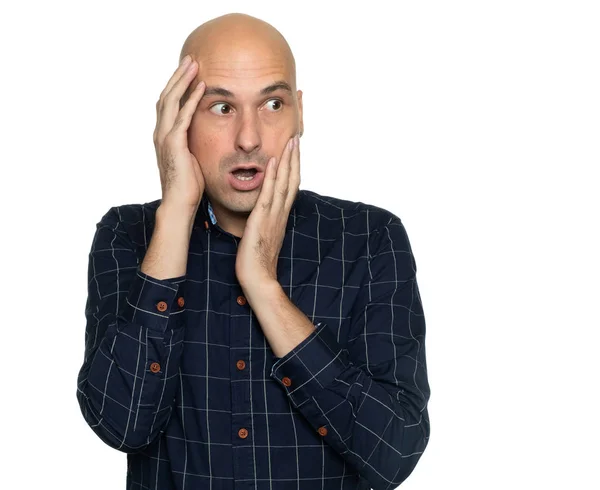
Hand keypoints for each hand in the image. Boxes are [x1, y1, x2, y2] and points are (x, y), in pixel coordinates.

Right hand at [153, 55, 206, 209]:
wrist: (178, 204)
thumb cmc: (187, 186)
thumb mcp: (191, 158)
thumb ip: (192, 143)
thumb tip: (202, 135)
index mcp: (164, 136)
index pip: (168, 103)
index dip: (177, 85)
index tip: (189, 70)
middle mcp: (160, 133)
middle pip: (166, 95)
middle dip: (178, 76)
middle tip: (190, 58)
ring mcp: (165, 138)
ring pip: (171, 101)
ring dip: (183, 81)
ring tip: (194, 64)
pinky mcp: (174, 145)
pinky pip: (183, 117)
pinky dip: (191, 100)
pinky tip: (201, 87)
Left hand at [235, 134, 300, 288]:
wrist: (258, 279)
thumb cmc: (256, 262)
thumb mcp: (262, 237)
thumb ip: (265, 223)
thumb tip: (262, 216)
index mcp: (280, 217)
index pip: (290, 188)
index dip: (292, 168)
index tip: (293, 152)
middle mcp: (281, 213)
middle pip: (291, 181)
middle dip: (294, 159)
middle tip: (296, 138)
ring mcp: (273, 215)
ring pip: (284, 183)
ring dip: (287, 161)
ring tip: (290, 142)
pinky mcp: (262, 219)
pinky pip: (268, 194)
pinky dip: (272, 177)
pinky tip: (272, 161)